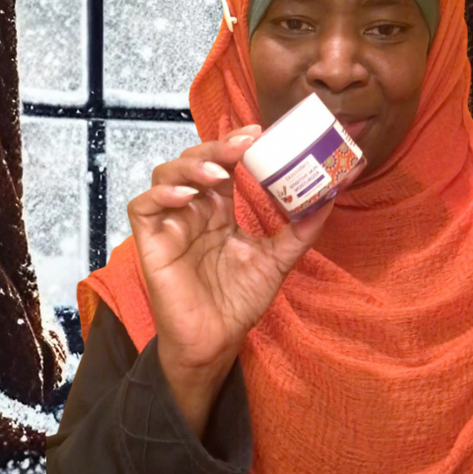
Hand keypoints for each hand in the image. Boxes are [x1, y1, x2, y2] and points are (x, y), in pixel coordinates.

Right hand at [127, 124, 333, 373]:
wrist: (216, 340)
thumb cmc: (239, 301)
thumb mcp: (276, 260)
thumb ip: (300, 231)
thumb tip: (330, 199)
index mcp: (219, 211)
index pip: (222, 165)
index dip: (234, 145)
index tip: (259, 133)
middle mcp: (194, 210)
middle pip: (194, 161)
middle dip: (215, 148)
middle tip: (243, 145)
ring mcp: (171, 224)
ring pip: (166, 175)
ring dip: (189, 167)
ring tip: (216, 174)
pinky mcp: (150, 242)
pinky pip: (143, 207)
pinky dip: (161, 195)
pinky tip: (186, 198)